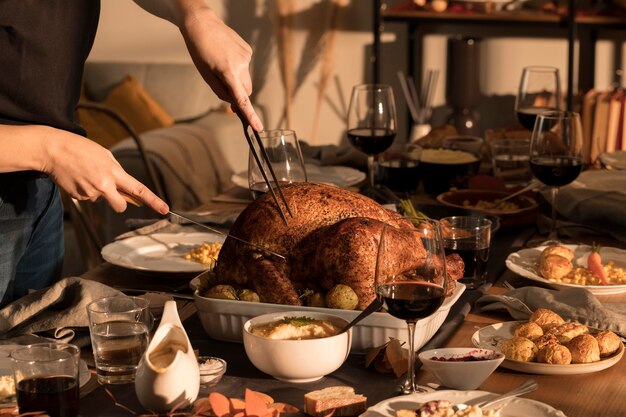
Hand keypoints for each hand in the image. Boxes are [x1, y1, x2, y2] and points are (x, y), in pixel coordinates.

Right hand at [44, 130, 168, 214]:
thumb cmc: (81, 149)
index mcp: (114, 172)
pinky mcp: (78, 196)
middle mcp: (104, 185)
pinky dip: (85, 190)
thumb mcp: (105, 155)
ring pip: (101, 200)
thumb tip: (124, 188)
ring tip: (86, 174)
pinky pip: (87, 197)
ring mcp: (90, 192)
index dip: (154, 201)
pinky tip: (77, 177)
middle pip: (120, 206)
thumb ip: (117, 171)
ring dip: (97, 191)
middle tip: (111, 190)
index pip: (139, 190)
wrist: (53, 149)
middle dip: (119, 203)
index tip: (165, 209)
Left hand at [178, 4, 262, 130]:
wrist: (202, 24)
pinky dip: (238, 68)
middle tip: (224, 88)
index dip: (250, 115)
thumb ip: (220, 91)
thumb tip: (233, 102)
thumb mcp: (205, 74)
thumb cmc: (199, 50)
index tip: (258, 128)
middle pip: (246, 91)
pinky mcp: (248, 51)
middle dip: (239, 94)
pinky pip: (246, 67)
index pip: (242, 100)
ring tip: (222, 65)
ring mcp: (247, 57)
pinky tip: (227, 56)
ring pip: (246, 79)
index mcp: (228, 73)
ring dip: (237, 79)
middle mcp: (241, 66)